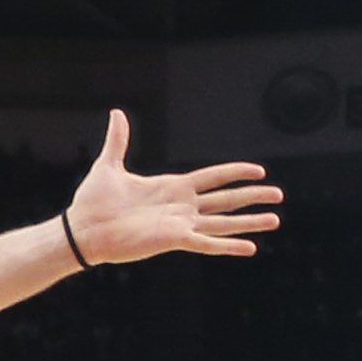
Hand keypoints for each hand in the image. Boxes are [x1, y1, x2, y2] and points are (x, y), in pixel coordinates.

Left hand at [63, 111, 283, 265]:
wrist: (82, 229)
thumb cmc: (94, 201)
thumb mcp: (109, 165)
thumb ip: (119, 140)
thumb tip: (117, 113)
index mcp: (172, 187)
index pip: (212, 178)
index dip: (235, 173)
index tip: (259, 170)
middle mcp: (181, 206)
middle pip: (225, 199)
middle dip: (252, 196)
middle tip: (279, 195)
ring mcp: (180, 224)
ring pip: (223, 222)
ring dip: (249, 222)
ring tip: (275, 220)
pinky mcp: (173, 240)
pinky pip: (207, 243)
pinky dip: (228, 245)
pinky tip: (250, 248)